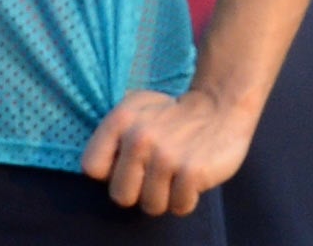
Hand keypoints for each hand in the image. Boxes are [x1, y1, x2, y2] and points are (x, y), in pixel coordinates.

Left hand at [82, 88, 252, 215]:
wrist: (221, 105)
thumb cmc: (172, 116)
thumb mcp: (136, 111)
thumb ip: (111, 138)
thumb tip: (99, 175)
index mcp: (121, 119)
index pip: (92, 167)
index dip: (111, 172)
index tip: (131, 161)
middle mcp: (140, 137)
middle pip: (121, 196)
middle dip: (139, 191)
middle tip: (157, 172)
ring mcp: (167, 155)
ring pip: (151, 206)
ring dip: (166, 195)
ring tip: (176, 172)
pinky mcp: (192, 171)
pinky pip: (179, 207)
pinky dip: (187, 198)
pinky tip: (192, 176)